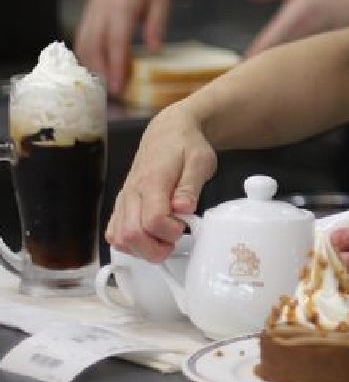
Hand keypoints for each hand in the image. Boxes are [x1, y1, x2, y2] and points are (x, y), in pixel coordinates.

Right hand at [75, 0, 169, 95]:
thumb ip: (157, 23)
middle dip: (101, 72)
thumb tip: (154, 49)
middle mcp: (101, 10)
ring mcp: (91, 12)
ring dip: (91, 68)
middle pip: (95, 46)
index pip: (116, 40)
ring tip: (103, 88)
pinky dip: (85, 58)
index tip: (117, 85)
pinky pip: (81, 40)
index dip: (115, 64)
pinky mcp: (87, 16)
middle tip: (113, 95)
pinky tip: (95, 72)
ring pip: (83, 45)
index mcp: (121, 5)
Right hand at [105, 104, 216, 261]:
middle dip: (155, 248)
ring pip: (118, 239)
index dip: (170, 231)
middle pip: (130, 235)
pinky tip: (151, 237)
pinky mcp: (121, 205)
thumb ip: (191, 186)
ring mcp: (124, 199)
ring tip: (165, 238)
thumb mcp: (200, 160)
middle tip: (176, 239)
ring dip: (143, 249)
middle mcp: (132, 192)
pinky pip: (115, 233)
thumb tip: (184, 208)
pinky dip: (131, 244)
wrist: (168, 132)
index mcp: (152, 181)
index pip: (152, 220)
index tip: (185, 225)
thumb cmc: (186, 145)